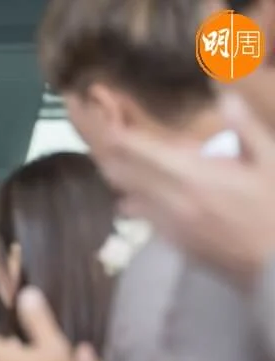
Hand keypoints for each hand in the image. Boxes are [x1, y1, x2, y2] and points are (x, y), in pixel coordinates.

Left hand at [106, 94, 274, 290]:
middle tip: (105, 137)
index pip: (139, 152)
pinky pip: (143, 217)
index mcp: (192, 175)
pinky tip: (140, 193)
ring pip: (127, 197)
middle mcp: (170, 200)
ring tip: (116, 161)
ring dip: (121, 179)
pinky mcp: (170, 242)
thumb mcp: (269, 161)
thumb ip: (245, 127)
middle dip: (110, 155)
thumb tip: (226, 94)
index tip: (108, 120)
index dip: (119, 135)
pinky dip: (136, 201)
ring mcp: (166, 224)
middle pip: (122, 175)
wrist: (273, 264)